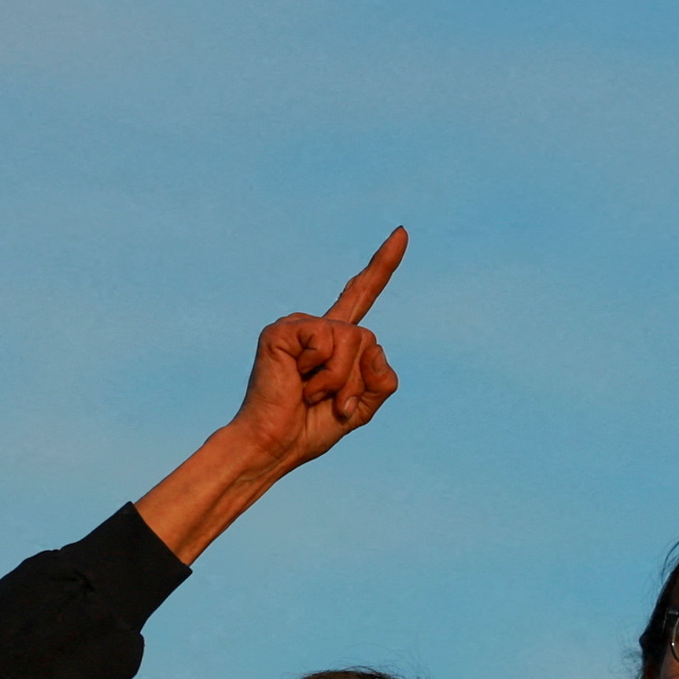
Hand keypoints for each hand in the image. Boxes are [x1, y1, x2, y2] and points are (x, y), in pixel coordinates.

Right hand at [136, 229, 406, 562]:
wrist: (276, 445)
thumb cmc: (310, 429)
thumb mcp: (361, 407)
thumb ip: (380, 377)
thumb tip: (370, 342)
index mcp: (334, 341)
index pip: (362, 295)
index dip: (383, 266)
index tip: (402, 232)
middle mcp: (317, 327)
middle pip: (366, 337)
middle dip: (356, 382)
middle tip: (330, 406)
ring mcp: (298, 326)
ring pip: (350, 339)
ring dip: (338, 379)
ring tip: (309, 394)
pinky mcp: (282, 331)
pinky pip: (326, 340)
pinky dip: (319, 370)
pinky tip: (294, 380)